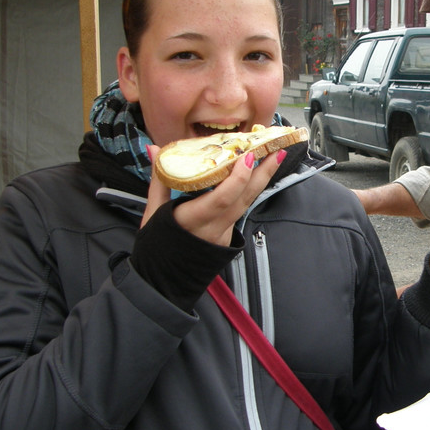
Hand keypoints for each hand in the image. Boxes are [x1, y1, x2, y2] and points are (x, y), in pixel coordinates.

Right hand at [143, 145, 284, 245]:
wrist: (162, 280)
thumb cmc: (155, 245)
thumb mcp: (152, 212)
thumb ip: (159, 179)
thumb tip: (154, 149)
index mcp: (190, 221)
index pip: (221, 199)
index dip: (237, 179)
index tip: (246, 157)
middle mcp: (212, 229)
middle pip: (243, 199)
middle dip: (262, 173)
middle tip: (276, 150)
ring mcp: (222, 235)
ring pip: (245, 204)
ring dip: (261, 180)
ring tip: (273, 158)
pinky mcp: (227, 238)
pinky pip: (240, 211)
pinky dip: (247, 192)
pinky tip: (255, 177)